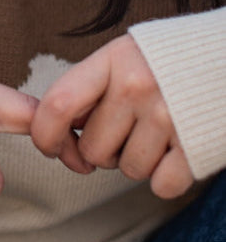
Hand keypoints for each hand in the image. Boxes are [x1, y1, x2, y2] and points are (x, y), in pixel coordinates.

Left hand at [31, 34, 192, 198]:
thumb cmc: (170, 62)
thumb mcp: (125, 56)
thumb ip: (90, 86)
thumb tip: (55, 126)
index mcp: (113, 60)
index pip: (58, 104)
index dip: (46, 135)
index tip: (51, 147)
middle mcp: (137, 86)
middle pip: (93, 149)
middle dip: (103, 150)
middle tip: (126, 131)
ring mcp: (167, 116)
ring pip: (127, 169)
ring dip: (137, 161)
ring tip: (156, 134)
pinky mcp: (196, 145)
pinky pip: (162, 185)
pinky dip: (167, 178)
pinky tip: (176, 151)